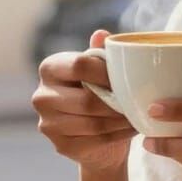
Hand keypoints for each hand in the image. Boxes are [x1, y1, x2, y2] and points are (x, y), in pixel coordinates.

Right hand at [33, 29, 135, 174]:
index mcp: (49, 68)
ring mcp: (47, 124)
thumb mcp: (101, 71)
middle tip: (139, 102)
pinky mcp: (60, 146)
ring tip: (139, 115)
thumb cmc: (99, 93)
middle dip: (117, 102)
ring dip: (121, 120)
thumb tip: (101, 34)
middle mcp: (41, 96)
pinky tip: (132, 129)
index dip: (106, 72)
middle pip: (87, 99)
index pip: (79, 65)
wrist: (96, 135)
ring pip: (93, 123)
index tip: (127, 78)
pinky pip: (95, 141)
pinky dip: (118, 135)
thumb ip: (100, 53)